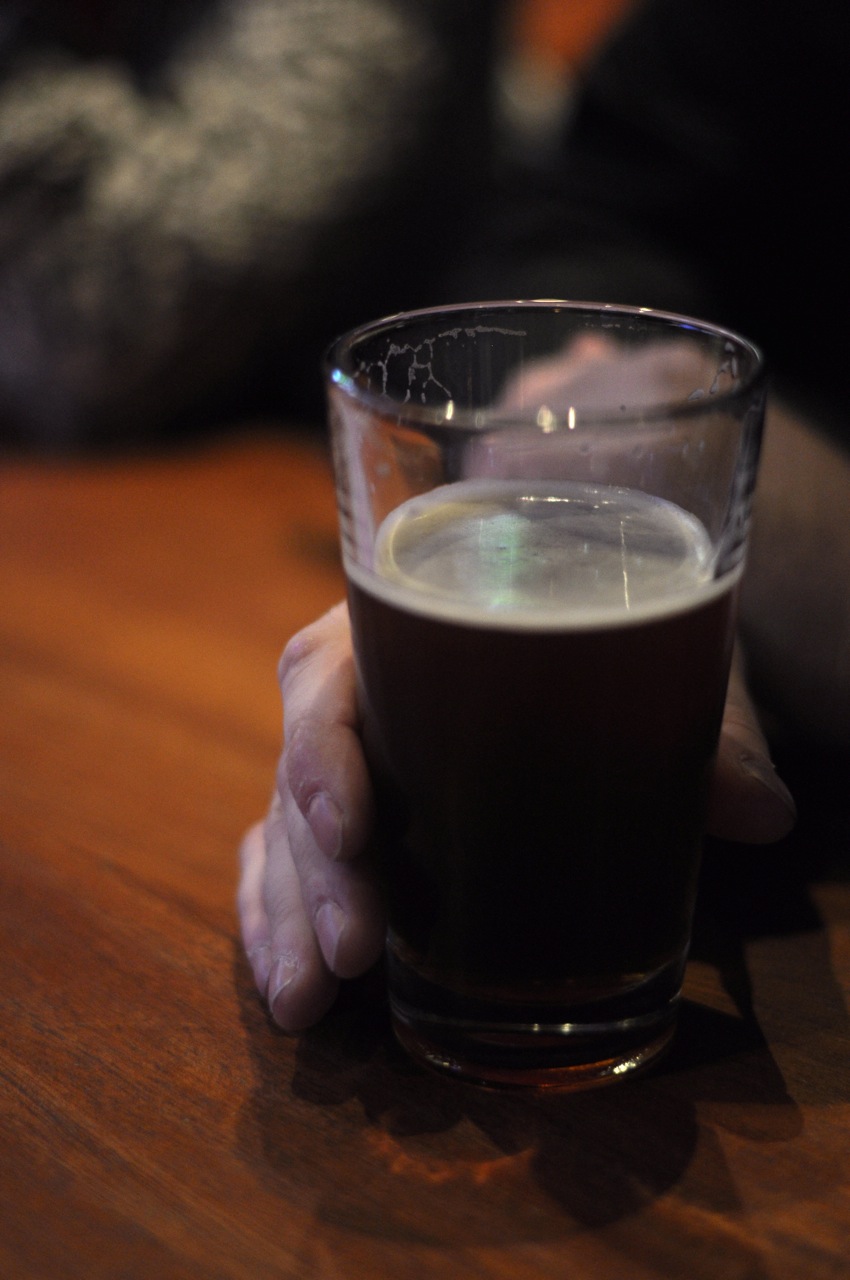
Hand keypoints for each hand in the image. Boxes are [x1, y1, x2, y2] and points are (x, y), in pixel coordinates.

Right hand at [238, 602, 795, 1031]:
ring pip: (278, 829)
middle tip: (354, 954)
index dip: (324, 752)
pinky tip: (290, 987)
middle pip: (299, 772)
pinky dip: (273, 921)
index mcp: (403, 626)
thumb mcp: (662, 660)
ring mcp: (343, 754)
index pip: (327, 673)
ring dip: (285, 918)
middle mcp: (355, 687)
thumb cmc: (611, 630)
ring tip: (302, 1006)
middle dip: (316, 873)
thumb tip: (762, 814)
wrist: (589, 625)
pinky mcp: (342, 809)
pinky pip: (278, 860)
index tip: (350, 830)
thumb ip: (709, 727)